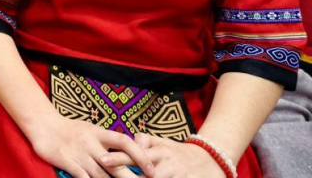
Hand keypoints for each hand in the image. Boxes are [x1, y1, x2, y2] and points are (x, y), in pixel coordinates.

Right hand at [28, 115, 154, 177]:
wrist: (43, 125)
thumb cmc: (70, 129)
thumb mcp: (90, 130)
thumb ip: (107, 141)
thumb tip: (128, 153)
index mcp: (99, 133)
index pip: (125, 141)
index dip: (140, 155)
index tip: (152, 170)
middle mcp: (91, 143)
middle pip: (116, 163)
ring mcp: (80, 153)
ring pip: (101, 174)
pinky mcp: (67, 162)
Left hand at [101, 134, 223, 177]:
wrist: (211, 162)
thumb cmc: (179, 153)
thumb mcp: (163, 143)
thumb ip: (146, 140)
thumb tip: (131, 139)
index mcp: (159, 151)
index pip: (135, 153)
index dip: (119, 158)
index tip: (103, 159)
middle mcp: (167, 163)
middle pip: (144, 172)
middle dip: (127, 175)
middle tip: (108, 173)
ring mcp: (178, 175)